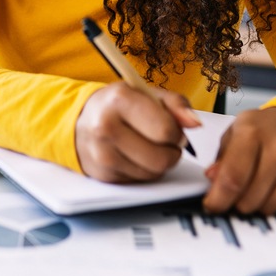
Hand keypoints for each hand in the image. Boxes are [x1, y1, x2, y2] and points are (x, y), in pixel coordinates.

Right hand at [75, 82, 200, 182]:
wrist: (81, 121)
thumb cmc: (119, 106)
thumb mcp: (147, 93)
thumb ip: (176, 104)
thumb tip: (194, 123)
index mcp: (119, 100)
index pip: (165, 130)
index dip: (177, 133)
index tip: (172, 128)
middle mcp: (106, 127)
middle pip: (162, 158)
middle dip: (171, 152)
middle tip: (164, 141)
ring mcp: (102, 154)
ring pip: (153, 173)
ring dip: (159, 163)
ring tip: (149, 146)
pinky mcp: (102, 175)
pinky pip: (140, 181)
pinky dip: (144, 171)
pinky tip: (135, 156)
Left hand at [203, 107, 275, 214]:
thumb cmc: (266, 131)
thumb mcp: (237, 133)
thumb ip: (221, 158)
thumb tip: (212, 179)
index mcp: (252, 131)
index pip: (232, 179)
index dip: (218, 200)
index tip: (213, 206)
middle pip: (248, 200)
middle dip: (237, 204)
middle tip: (238, 194)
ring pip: (268, 209)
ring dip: (258, 206)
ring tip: (260, 187)